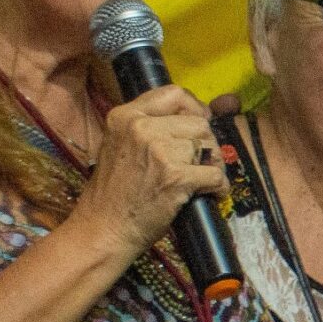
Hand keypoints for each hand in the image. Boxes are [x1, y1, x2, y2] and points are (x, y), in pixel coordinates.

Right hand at [71, 86, 224, 265]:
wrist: (103, 228)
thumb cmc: (114, 192)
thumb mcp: (121, 145)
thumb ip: (149, 127)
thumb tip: (197, 116)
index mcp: (125, 115)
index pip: (174, 93)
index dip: (195, 108)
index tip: (199, 124)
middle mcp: (141, 128)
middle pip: (199, 122)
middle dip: (207, 143)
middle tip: (201, 162)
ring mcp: (159, 151)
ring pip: (210, 147)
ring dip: (214, 165)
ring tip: (203, 179)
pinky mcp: (176, 177)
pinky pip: (215, 174)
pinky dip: (219, 187)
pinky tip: (210, 195)